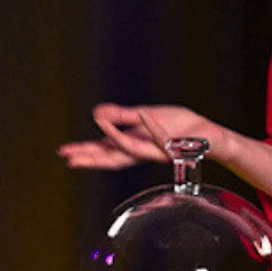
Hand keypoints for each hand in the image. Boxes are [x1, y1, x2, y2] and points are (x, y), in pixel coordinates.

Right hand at [57, 104, 225, 169]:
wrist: (204, 135)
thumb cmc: (178, 127)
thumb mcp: (144, 116)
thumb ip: (121, 116)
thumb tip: (97, 114)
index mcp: (133, 143)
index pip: (104, 150)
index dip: (85, 152)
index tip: (66, 153)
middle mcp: (141, 150)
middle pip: (111, 156)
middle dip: (91, 156)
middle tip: (70, 158)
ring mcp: (154, 149)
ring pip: (131, 149)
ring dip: (115, 137)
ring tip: (99, 125)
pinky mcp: (169, 144)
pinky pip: (158, 135)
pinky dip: (149, 124)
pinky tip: (142, 112)